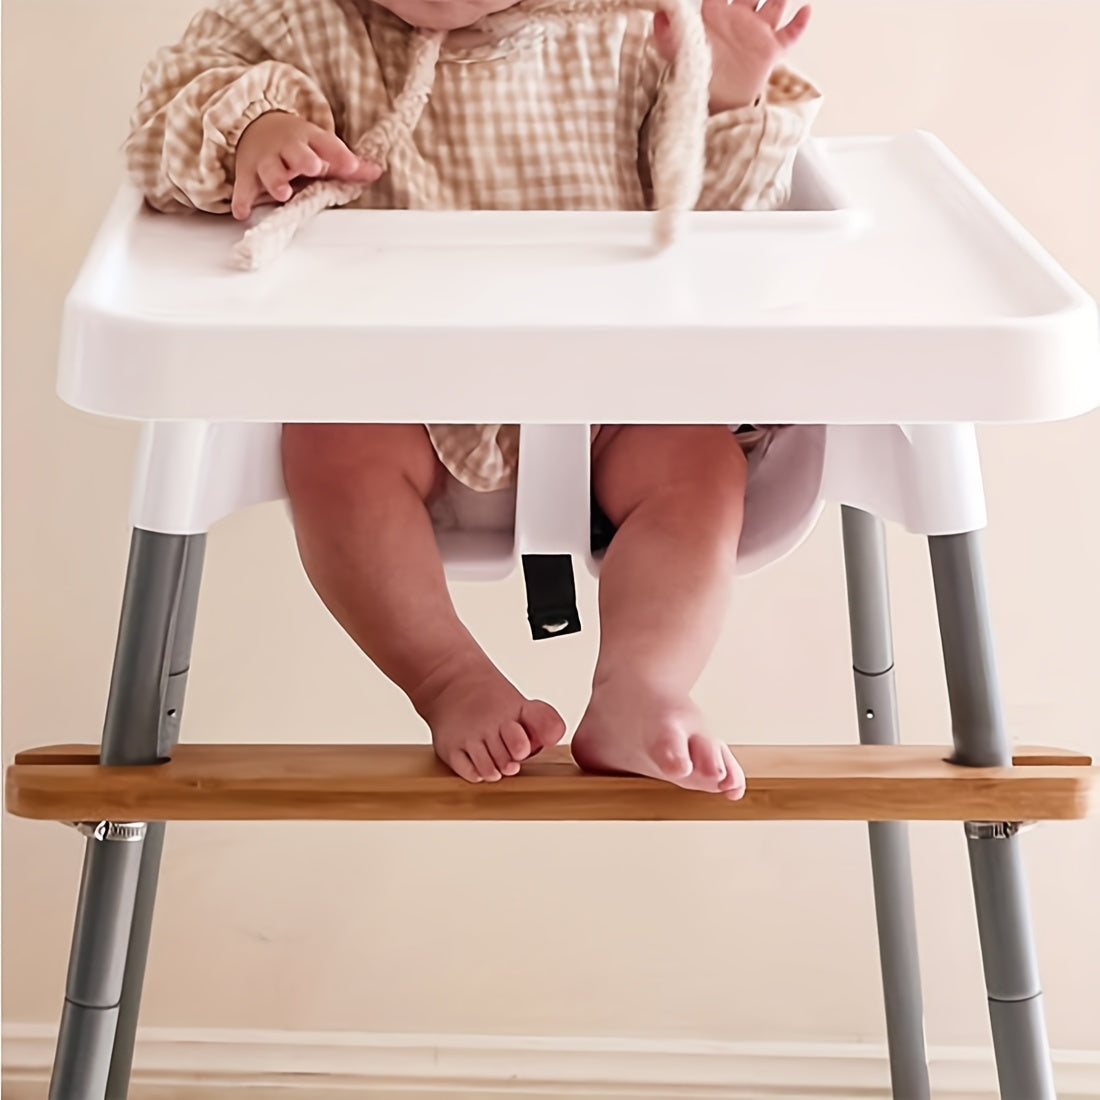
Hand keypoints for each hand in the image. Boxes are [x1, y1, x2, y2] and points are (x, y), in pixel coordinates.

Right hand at [231, 111, 382, 220]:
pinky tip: (243, 212)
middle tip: (313, 168)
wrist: (257, 126)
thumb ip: (349, 165)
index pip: (327, 145)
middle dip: (304, 160)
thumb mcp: (323, 149)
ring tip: (283, 193)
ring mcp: (267, 161)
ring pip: (270, 169)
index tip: (352, 165)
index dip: (340, 155)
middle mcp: (288, 149)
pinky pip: (244, 188)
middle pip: (296, 153)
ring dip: (275, 180)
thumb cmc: (299, 147)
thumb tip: (378, 172)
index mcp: (310, 141)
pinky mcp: (248, 175)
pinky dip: (242, 199)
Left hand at [655, 0, 810, 112]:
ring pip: (775, 4)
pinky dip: (800, 22)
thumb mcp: (676, 53)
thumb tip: (660, 13)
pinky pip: (791, 33)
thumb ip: (666, 33)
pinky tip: (804, 10)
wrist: (713, 103)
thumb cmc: (696, 76)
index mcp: (715, 15)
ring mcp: (756, 32)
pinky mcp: (770, 50)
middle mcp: (738, 19)